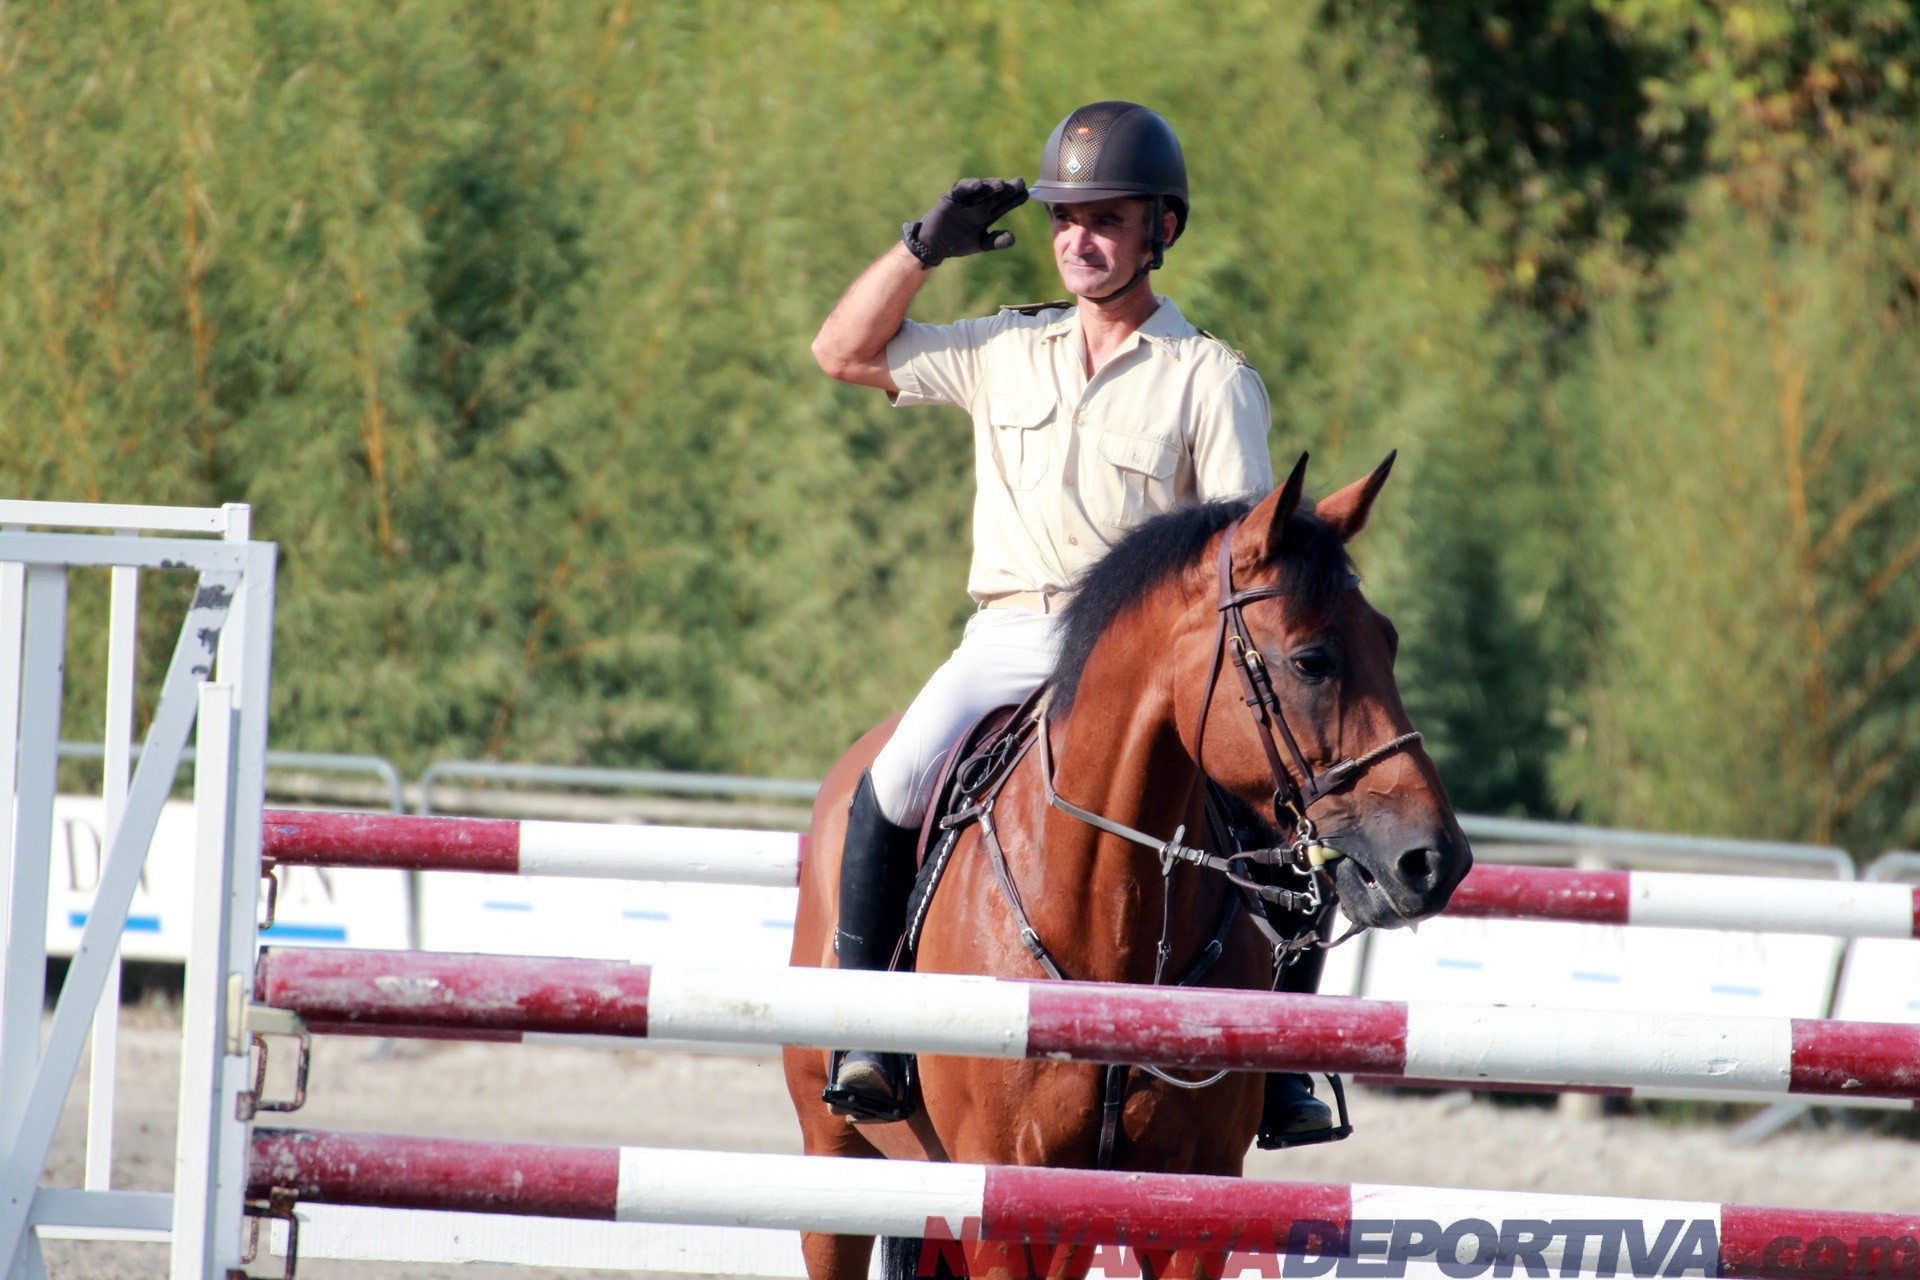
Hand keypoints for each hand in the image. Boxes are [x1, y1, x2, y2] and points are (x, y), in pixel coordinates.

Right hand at [901, 178, 1028, 267]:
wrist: (934, 245)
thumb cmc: (957, 243)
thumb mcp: (980, 244)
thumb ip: (995, 241)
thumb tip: (1012, 237)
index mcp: (987, 214)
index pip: (1005, 204)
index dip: (1015, 199)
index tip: (1027, 194)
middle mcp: (979, 204)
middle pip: (996, 193)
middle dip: (1007, 188)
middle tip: (1020, 183)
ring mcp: (966, 199)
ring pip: (982, 188)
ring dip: (990, 185)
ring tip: (1001, 185)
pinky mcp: (952, 197)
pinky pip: (961, 188)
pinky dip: (969, 186)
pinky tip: (978, 186)